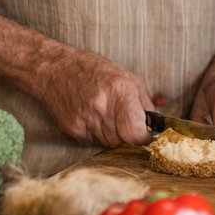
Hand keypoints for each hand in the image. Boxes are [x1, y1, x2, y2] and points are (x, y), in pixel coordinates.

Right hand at [37, 50, 154, 147]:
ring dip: (112, 134)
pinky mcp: (72, 130)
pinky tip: (92, 117)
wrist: (56, 70)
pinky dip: (97, 134)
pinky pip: (93, 142)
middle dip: (127, 133)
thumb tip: (158, 124)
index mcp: (119, 90)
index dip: (144, 137)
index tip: (147, 136)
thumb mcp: (128, 78)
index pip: (135, 130)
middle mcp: (101, 106)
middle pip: (123, 139)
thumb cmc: (95, 71)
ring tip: (105, 114)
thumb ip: (145, 102)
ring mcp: (84, 120)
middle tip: (122, 119)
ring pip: (109, 143)